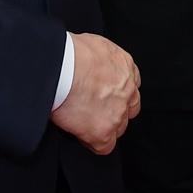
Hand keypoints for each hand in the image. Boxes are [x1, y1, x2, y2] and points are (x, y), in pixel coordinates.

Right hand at [50, 32, 141, 155]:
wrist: (62, 68)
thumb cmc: (70, 53)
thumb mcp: (94, 45)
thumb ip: (101, 59)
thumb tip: (90, 64)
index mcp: (126, 66)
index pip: (130, 85)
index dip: (117, 92)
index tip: (104, 95)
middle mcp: (128, 90)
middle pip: (129, 108)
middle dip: (115, 110)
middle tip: (94, 109)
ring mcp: (118, 113)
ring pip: (119, 128)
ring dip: (104, 126)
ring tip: (84, 122)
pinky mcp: (103, 131)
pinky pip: (105, 146)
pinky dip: (94, 143)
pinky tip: (81, 135)